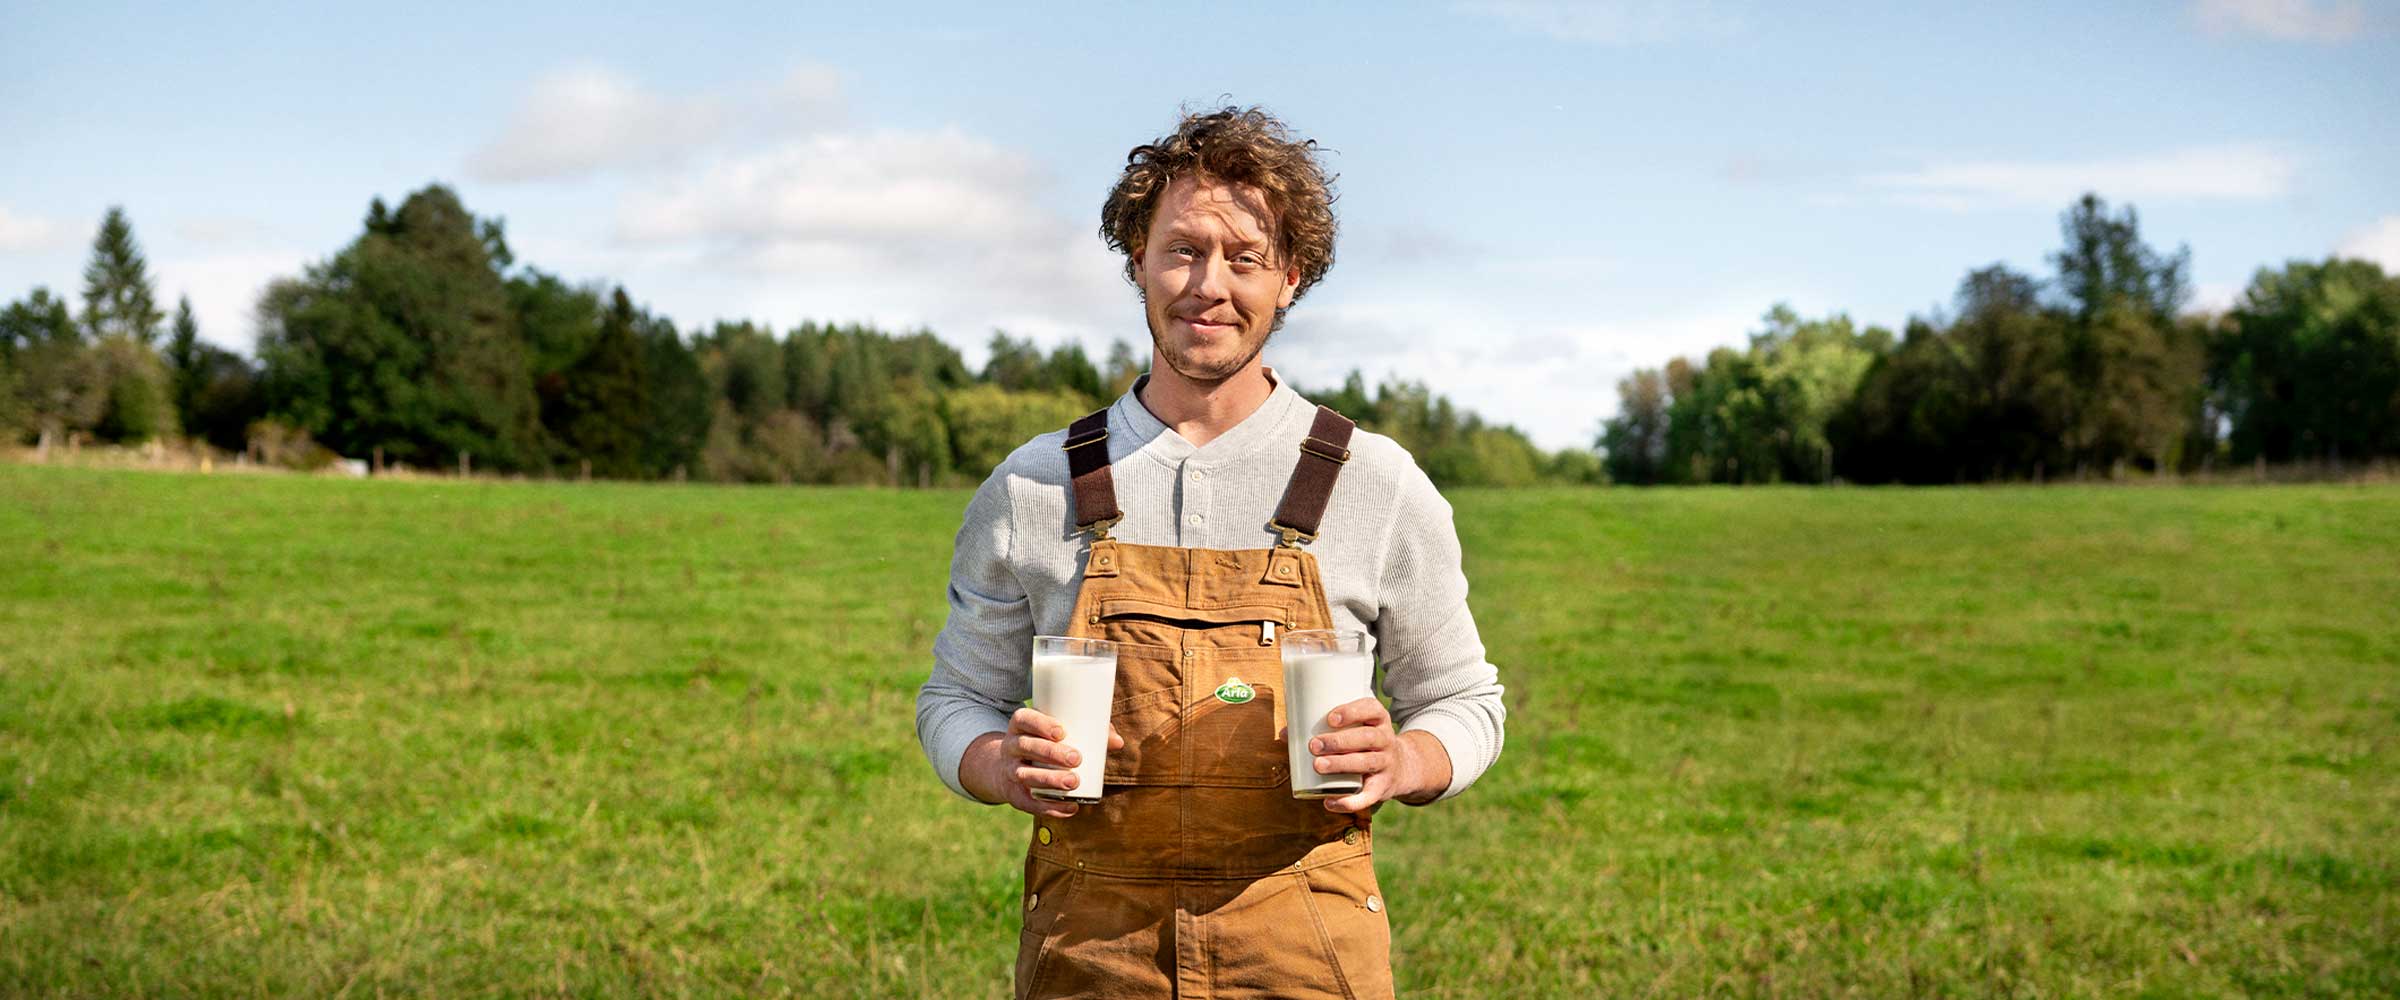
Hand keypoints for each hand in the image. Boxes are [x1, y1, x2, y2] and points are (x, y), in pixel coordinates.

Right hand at [965, 708, 1125, 818]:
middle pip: (1026, 746)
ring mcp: (1010, 770)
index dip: (1040, 724)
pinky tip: (1070, 808)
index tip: (1062, 732)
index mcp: (1020, 726)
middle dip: (1050, 753)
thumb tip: (1118, 742)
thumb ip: (1090, 734)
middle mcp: (1011, 746)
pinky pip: (1028, 802)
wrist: (1009, 767)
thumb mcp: (1057, 734)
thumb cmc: (1045, 744)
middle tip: (1076, 758)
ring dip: (1049, 779)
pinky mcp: (1014, 794)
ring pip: (1024, 774)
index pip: (1023, 719)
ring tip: (1073, 782)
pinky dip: (1049, 807)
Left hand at [1307, 697, 1448, 812]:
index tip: (1330, 719)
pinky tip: (1329, 802)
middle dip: (1339, 741)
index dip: (1352, 712)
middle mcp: (1386, 740)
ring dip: (1341, 764)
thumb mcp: (1354, 730)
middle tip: (1313, 745)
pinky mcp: (1382, 788)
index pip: (1371, 709)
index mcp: (1378, 720)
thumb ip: (1323, 729)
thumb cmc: (1363, 743)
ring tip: (1317, 765)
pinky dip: (1349, 802)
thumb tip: (1285, 734)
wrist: (1401, 768)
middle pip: (1367, 738)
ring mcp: (1386, 764)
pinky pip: (1368, 796)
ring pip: (1366, 763)